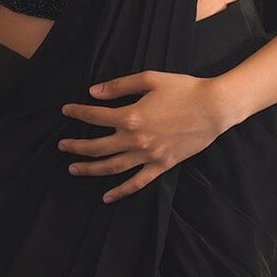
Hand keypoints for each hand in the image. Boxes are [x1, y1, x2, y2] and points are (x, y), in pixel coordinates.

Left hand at [59, 69, 233, 202]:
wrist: (214, 108)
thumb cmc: (183, 89)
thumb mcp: (149, 79)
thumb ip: (119, 86)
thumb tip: (93, 92)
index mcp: (130, 116)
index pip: (94, 117)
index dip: (77, 113)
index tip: (66, 111)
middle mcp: (135, 140)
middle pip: (97, 147)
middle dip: (76, 146)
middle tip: (62, 146)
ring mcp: (148, 156)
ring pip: (111, 167)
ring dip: (90, 169)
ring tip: (73, 169)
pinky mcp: (161, 166)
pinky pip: (137, 183)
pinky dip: (120, 192)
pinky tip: (106, 197)